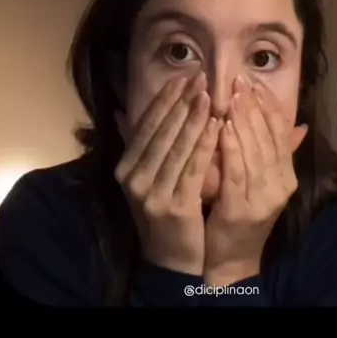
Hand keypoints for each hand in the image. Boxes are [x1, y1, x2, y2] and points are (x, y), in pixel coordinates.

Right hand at [115, 71, 221, 274]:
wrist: (172, 260)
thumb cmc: (165, 214)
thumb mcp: (146, 180)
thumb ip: (138, 146)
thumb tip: (119, 112)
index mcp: (125, 168)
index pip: (146, 125)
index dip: (165, 99)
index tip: (184, 77)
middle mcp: (133, 179)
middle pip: (161, 132)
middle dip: (181, 102)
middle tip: (200, 77)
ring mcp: (152, 194)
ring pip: (177, 146)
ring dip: (194, 117)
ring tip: (209, 94)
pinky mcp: (174, 206)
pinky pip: (193, 168)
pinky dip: (204, 144)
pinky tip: (217, 126)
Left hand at [204, 76, 307, 285]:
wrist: (232, 261)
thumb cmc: (242, 216)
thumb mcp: (263, 182)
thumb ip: (279, 153)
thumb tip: (301, 125)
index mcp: (287, 176)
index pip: (281, 133)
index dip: (269, 105)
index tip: (254, 81)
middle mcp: (281, 186)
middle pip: (269, 138)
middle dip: (254, 106)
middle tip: (240, 80)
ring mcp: (263, 199)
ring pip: (255, 151)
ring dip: (243, 121)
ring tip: (232, 96)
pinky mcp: (242, 209)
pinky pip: (237, 172)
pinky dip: (231, 148)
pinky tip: (223, 127)